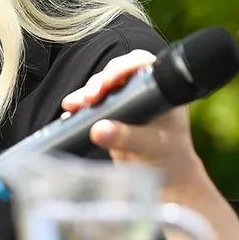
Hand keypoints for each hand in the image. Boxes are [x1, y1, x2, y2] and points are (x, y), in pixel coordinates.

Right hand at [61, 50, 205, 193]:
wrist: (165, 175)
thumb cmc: (168, 155)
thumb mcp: (150, 145)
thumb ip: (126, 137)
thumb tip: (98, 129)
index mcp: (160, 88)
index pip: (140, 63)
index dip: (122, 68)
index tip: (106, 83)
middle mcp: (141, 89)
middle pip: (115, 74)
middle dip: (98, 83)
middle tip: (90, 98)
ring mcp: (123, 100)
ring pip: (100, 88)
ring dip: (85, 94)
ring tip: (73, 105)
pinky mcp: (109, 114)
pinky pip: (91, 106)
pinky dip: (80, 108)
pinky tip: (70, 115)